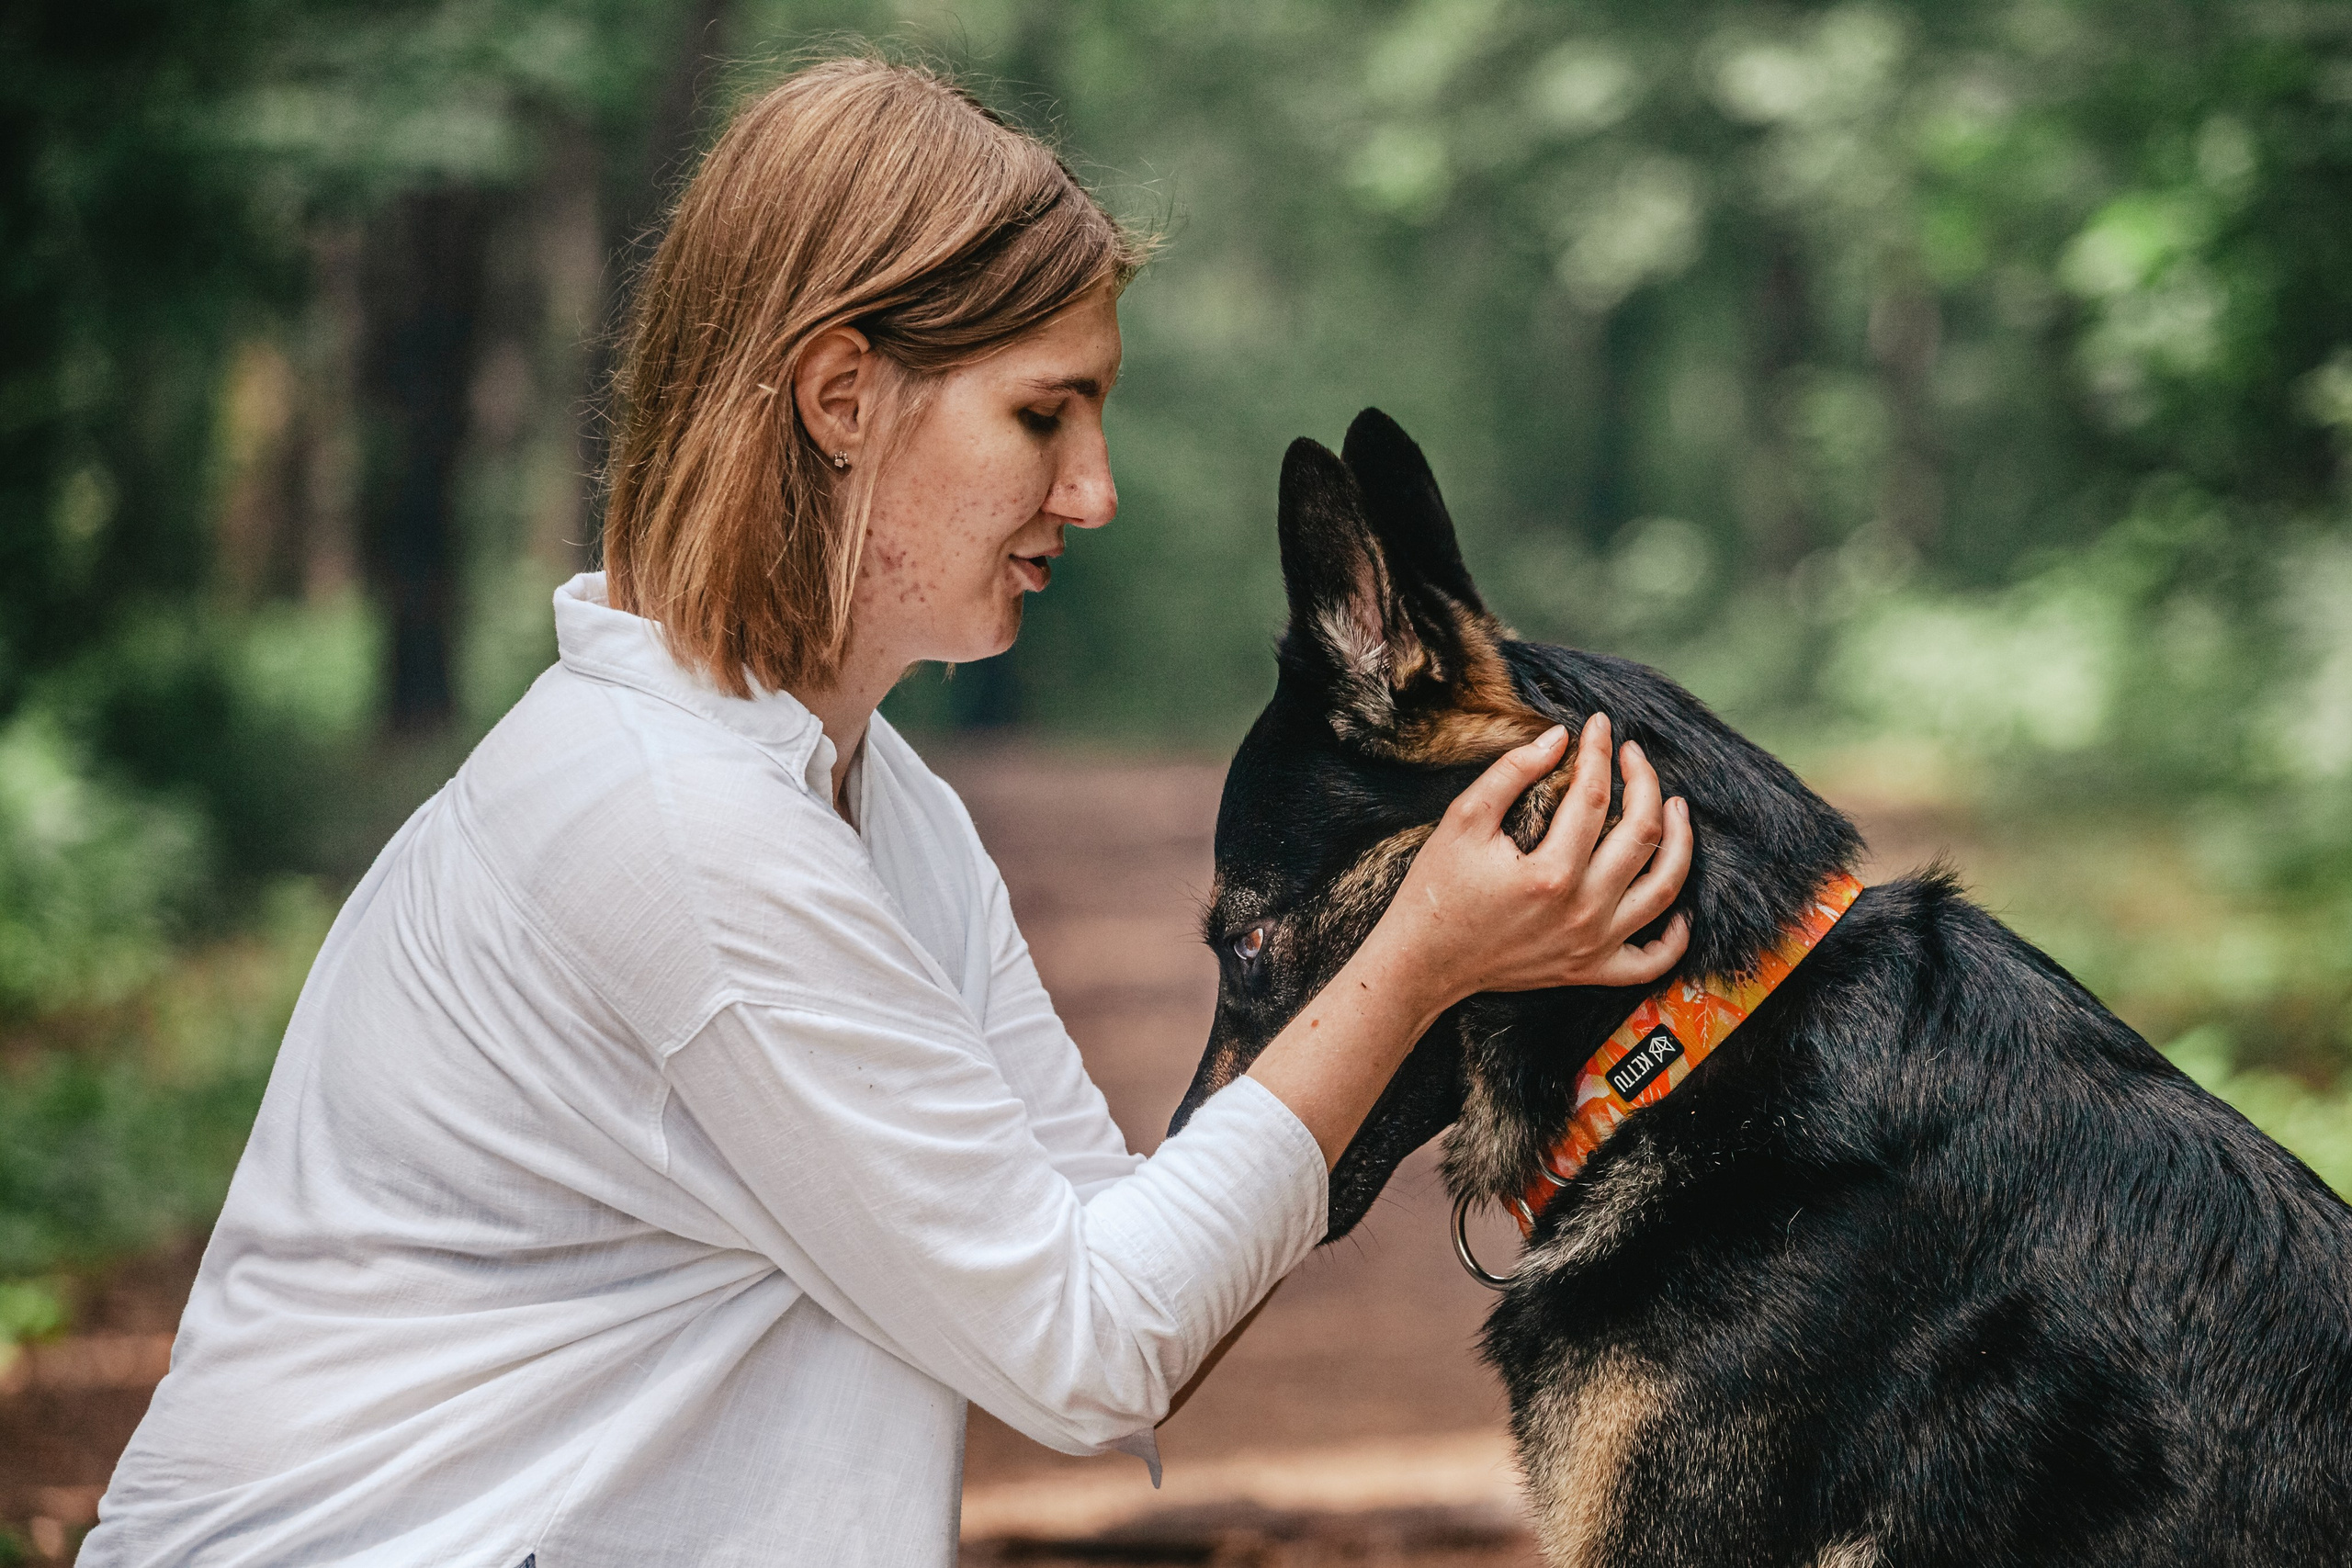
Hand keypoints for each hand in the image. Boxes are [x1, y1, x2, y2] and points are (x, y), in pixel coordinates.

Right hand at [1370, 713, 1691, 1007]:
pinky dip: (1674, 937)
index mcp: (1550, 872)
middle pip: (1641, 835)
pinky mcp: (1590, 971)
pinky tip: (1677, 906)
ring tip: (1676, 807)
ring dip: (1679, 843)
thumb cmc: (1437, 889)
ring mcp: (1592, 946)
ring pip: (1663, 890)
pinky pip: (1651, 962)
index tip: (1598, 725)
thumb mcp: (1463, 820)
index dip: (1600, 752)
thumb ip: (1511, 772)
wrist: (1423, 962)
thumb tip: (1559, 737)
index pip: (1593, 796)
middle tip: (1634, 756)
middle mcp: (1582, 911)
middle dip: (1645, 783)